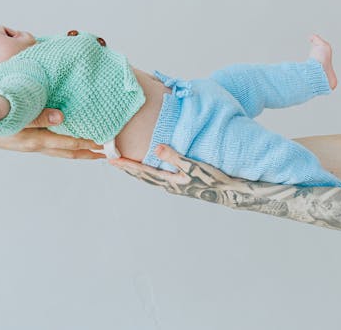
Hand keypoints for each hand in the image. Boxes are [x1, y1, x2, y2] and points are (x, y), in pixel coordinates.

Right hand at [0, 101, 103, 158]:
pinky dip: (68, 146)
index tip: (104, 143)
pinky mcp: (29, 141)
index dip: (85, 144)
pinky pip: (53, 146)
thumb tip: (61, 116)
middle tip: (111, 151)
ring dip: (81, 151)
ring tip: (100, 150)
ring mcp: (32, 145)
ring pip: (62, 151)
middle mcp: (34, 145)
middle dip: (89, 152)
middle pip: (68, 152)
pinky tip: (77, 142)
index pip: (65, 143)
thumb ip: (37, 115)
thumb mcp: (11, 112)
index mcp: (32, 138)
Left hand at [109, 144, 249, 202]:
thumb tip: (156, 148)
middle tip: (110, 159)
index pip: (141, 171)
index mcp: (168, 180)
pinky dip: (148, 169)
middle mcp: (168, 184)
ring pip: (148, 175)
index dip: (126, 164)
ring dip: (136, 168)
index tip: (111, 159)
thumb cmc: (213, 179)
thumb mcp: (194, 165)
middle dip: (126, 167)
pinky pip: (158, 175)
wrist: (230, 192)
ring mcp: (174, 184)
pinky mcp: (181, 182)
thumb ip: (174, 157)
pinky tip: (149, 165)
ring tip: (124, 161)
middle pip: (141, 174)